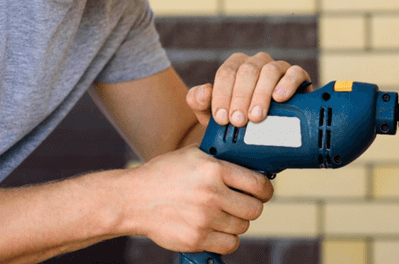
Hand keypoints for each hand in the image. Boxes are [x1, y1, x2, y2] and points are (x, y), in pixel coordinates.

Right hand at [122, 146, 273, 253]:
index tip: (263, 192)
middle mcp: (211, 194)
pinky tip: (217, 229)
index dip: (265, 189)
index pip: (259, 184)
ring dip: (237, 222)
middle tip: (242, 203)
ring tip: (223, 214)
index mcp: (214, 170)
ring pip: (243, 227)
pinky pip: (230, 244)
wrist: (132, 199)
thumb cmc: (162, 175)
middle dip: (251, 206)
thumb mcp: (192, 154)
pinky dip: (227, 239)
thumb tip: (249, 160)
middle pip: (255, 209)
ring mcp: (204, 219)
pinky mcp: (196, 239)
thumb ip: (220, 158)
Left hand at [186, 52, 311, 126]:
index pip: (226, 73)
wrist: (269, 131)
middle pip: (247, 71)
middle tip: (238, 121)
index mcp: (235, 66)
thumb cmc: (240, 119)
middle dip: (240, 97)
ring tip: (257, 116)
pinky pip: (295, 72)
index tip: (222, 118)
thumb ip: (200, 103)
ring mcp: (278, 67)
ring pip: (269, 71)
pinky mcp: (297, 75)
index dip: (222, 95)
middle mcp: (256, 63)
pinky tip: (279, 98)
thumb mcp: (215, 115)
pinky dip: (287, 84)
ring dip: (261, 94)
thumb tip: (203, 91)